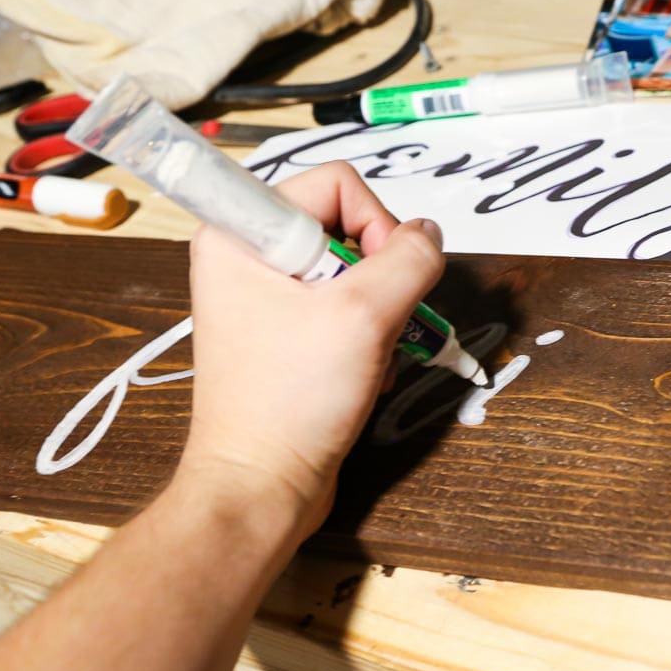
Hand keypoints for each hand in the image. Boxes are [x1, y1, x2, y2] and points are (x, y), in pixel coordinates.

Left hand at [180, 162, 443, 538]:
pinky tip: (362, 374)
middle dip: (380, 279)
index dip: (376, 224)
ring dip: (380, 316)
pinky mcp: (284, 337)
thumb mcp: (364, 316)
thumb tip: (429, 235)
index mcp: (241, 234)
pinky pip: (344, 313)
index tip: (379, 281)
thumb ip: (409, 260)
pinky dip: (369, 340)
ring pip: (354, 275)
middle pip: (348, 228)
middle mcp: (248, 258)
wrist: (261, 486)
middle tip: (375, 323)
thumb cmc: (292, 402)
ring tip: (367, 357)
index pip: (338, 185)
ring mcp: (265, 300)